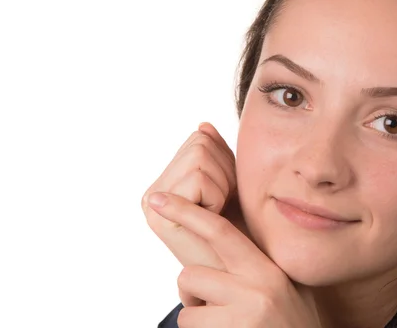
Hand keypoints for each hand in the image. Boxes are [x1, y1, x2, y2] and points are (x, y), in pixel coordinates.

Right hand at [142, 122, 243, 305]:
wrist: (243, 272)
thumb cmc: (241, 231)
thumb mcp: (231, 184)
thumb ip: (216, 155)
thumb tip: (203, 125)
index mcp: (168, 181)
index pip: (201, 138)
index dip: (226, 160)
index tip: (229, 191)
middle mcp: (154, 190)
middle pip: (200, 143)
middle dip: (225, 170)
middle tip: (225, 203)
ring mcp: (153, 200)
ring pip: (200, 156)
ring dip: (222, 183)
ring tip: (219, 211)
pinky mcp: (159, 211)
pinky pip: (200, 178)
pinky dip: (217, 195)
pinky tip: (212, 219)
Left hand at [143, 192, 321, 327]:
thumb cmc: (295, 326)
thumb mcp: (291, 287)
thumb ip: (262, 264)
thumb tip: (226, 236)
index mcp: (268, 270)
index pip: (219, 231)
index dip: (186, 213)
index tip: (158, 201)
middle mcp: (257, 290)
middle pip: (190, 274)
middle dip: (190, 291)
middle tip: (208, 304)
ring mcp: (243, 317)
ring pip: (187, 311)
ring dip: (198, 319)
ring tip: (225, 325)